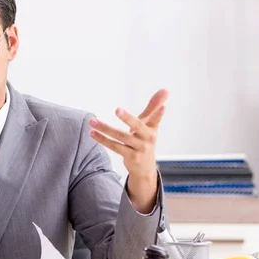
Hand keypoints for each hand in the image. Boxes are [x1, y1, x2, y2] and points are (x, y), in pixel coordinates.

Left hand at [89, 89, 168, 212]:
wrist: (145, 168)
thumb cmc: (145, 140)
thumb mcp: (149, 124)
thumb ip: (153, 107)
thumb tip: (165, 90)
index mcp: (152, 129)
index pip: (156, 120)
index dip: (159, 114)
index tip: (163, 107)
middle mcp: (147, 139)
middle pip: (137, 126)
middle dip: (127, 118)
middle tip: (117, 110)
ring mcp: (139, 149)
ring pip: (121, 136)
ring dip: (105, 128)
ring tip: (92, 121)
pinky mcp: (130, 157)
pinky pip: (114, 147)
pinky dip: (103, 140)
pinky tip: (93, 133)